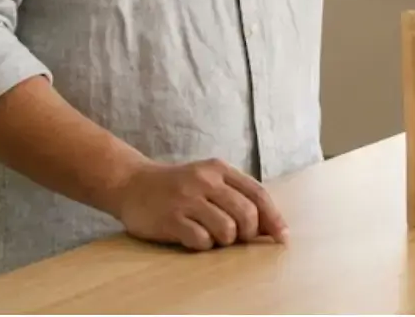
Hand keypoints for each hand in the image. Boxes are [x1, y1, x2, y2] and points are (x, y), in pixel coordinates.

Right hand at [110, 158, 289, 250]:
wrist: (132, 183)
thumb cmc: (177, 186)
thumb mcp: (208, 179)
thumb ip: (236, 195)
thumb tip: (270, 226)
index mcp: (219, 169)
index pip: (257, 194)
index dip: (273, 218)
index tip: (282, 237)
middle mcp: (205, 181)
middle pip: (247, 215)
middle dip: (248, 233)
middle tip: (236, 237)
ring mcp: (187, 199)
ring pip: (227, 230)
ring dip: (224, 240)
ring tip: (210, 234)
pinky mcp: (171, 218)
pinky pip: (202, 241)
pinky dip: (203, 245)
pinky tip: (192, 237)